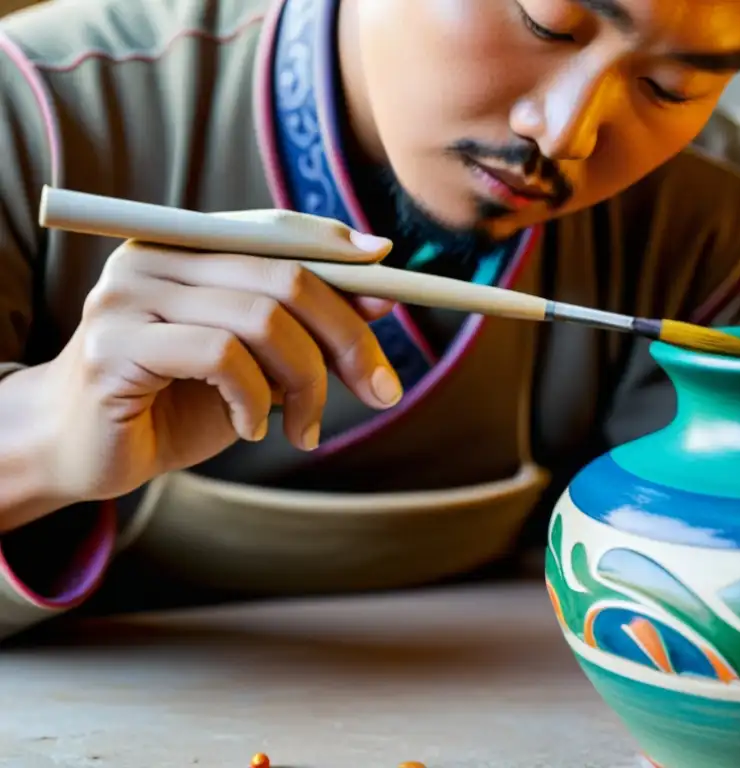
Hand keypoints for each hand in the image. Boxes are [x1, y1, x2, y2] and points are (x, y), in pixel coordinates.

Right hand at [41, 209, 402, 504]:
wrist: (80, 451)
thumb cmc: (176, 403)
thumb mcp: (257, 361)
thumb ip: (306, 325)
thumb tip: (382, 294)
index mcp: (190, 248)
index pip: (283, 235)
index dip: (345, 258)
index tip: (393, 299)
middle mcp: (157, 257)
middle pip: (287, 278)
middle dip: (349, 339)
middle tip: (381, 392)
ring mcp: (130, 297)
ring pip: (262, 319)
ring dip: (306, 383)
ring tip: (305, 429)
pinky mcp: (114, 345)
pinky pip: (220, 357)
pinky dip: (255, 399)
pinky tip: (252, 427)